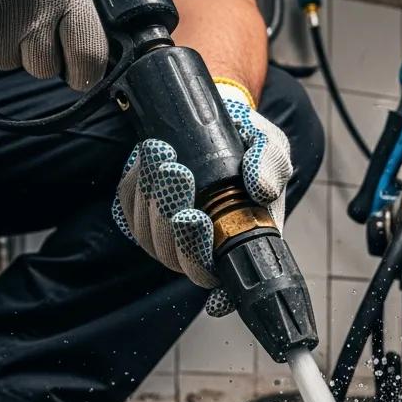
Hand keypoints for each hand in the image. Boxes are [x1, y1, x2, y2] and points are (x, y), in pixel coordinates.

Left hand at [111, 81, 293, 315]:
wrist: (217, 123)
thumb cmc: (248, 145)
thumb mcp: (271, 147)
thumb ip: (271, 166)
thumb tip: (260, 189)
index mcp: (239, 243)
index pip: (221, 278)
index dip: (210, 275)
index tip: (198, 224)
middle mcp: (203, 248)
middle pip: (179, 258)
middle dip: (174, 220)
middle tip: (178, 174)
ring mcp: (169, 235)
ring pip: (150, 235)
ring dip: (152, 195)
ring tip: (162, 153)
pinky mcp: (142, 215)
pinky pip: (130, 210)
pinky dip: (136, 184)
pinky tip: (148, 157)